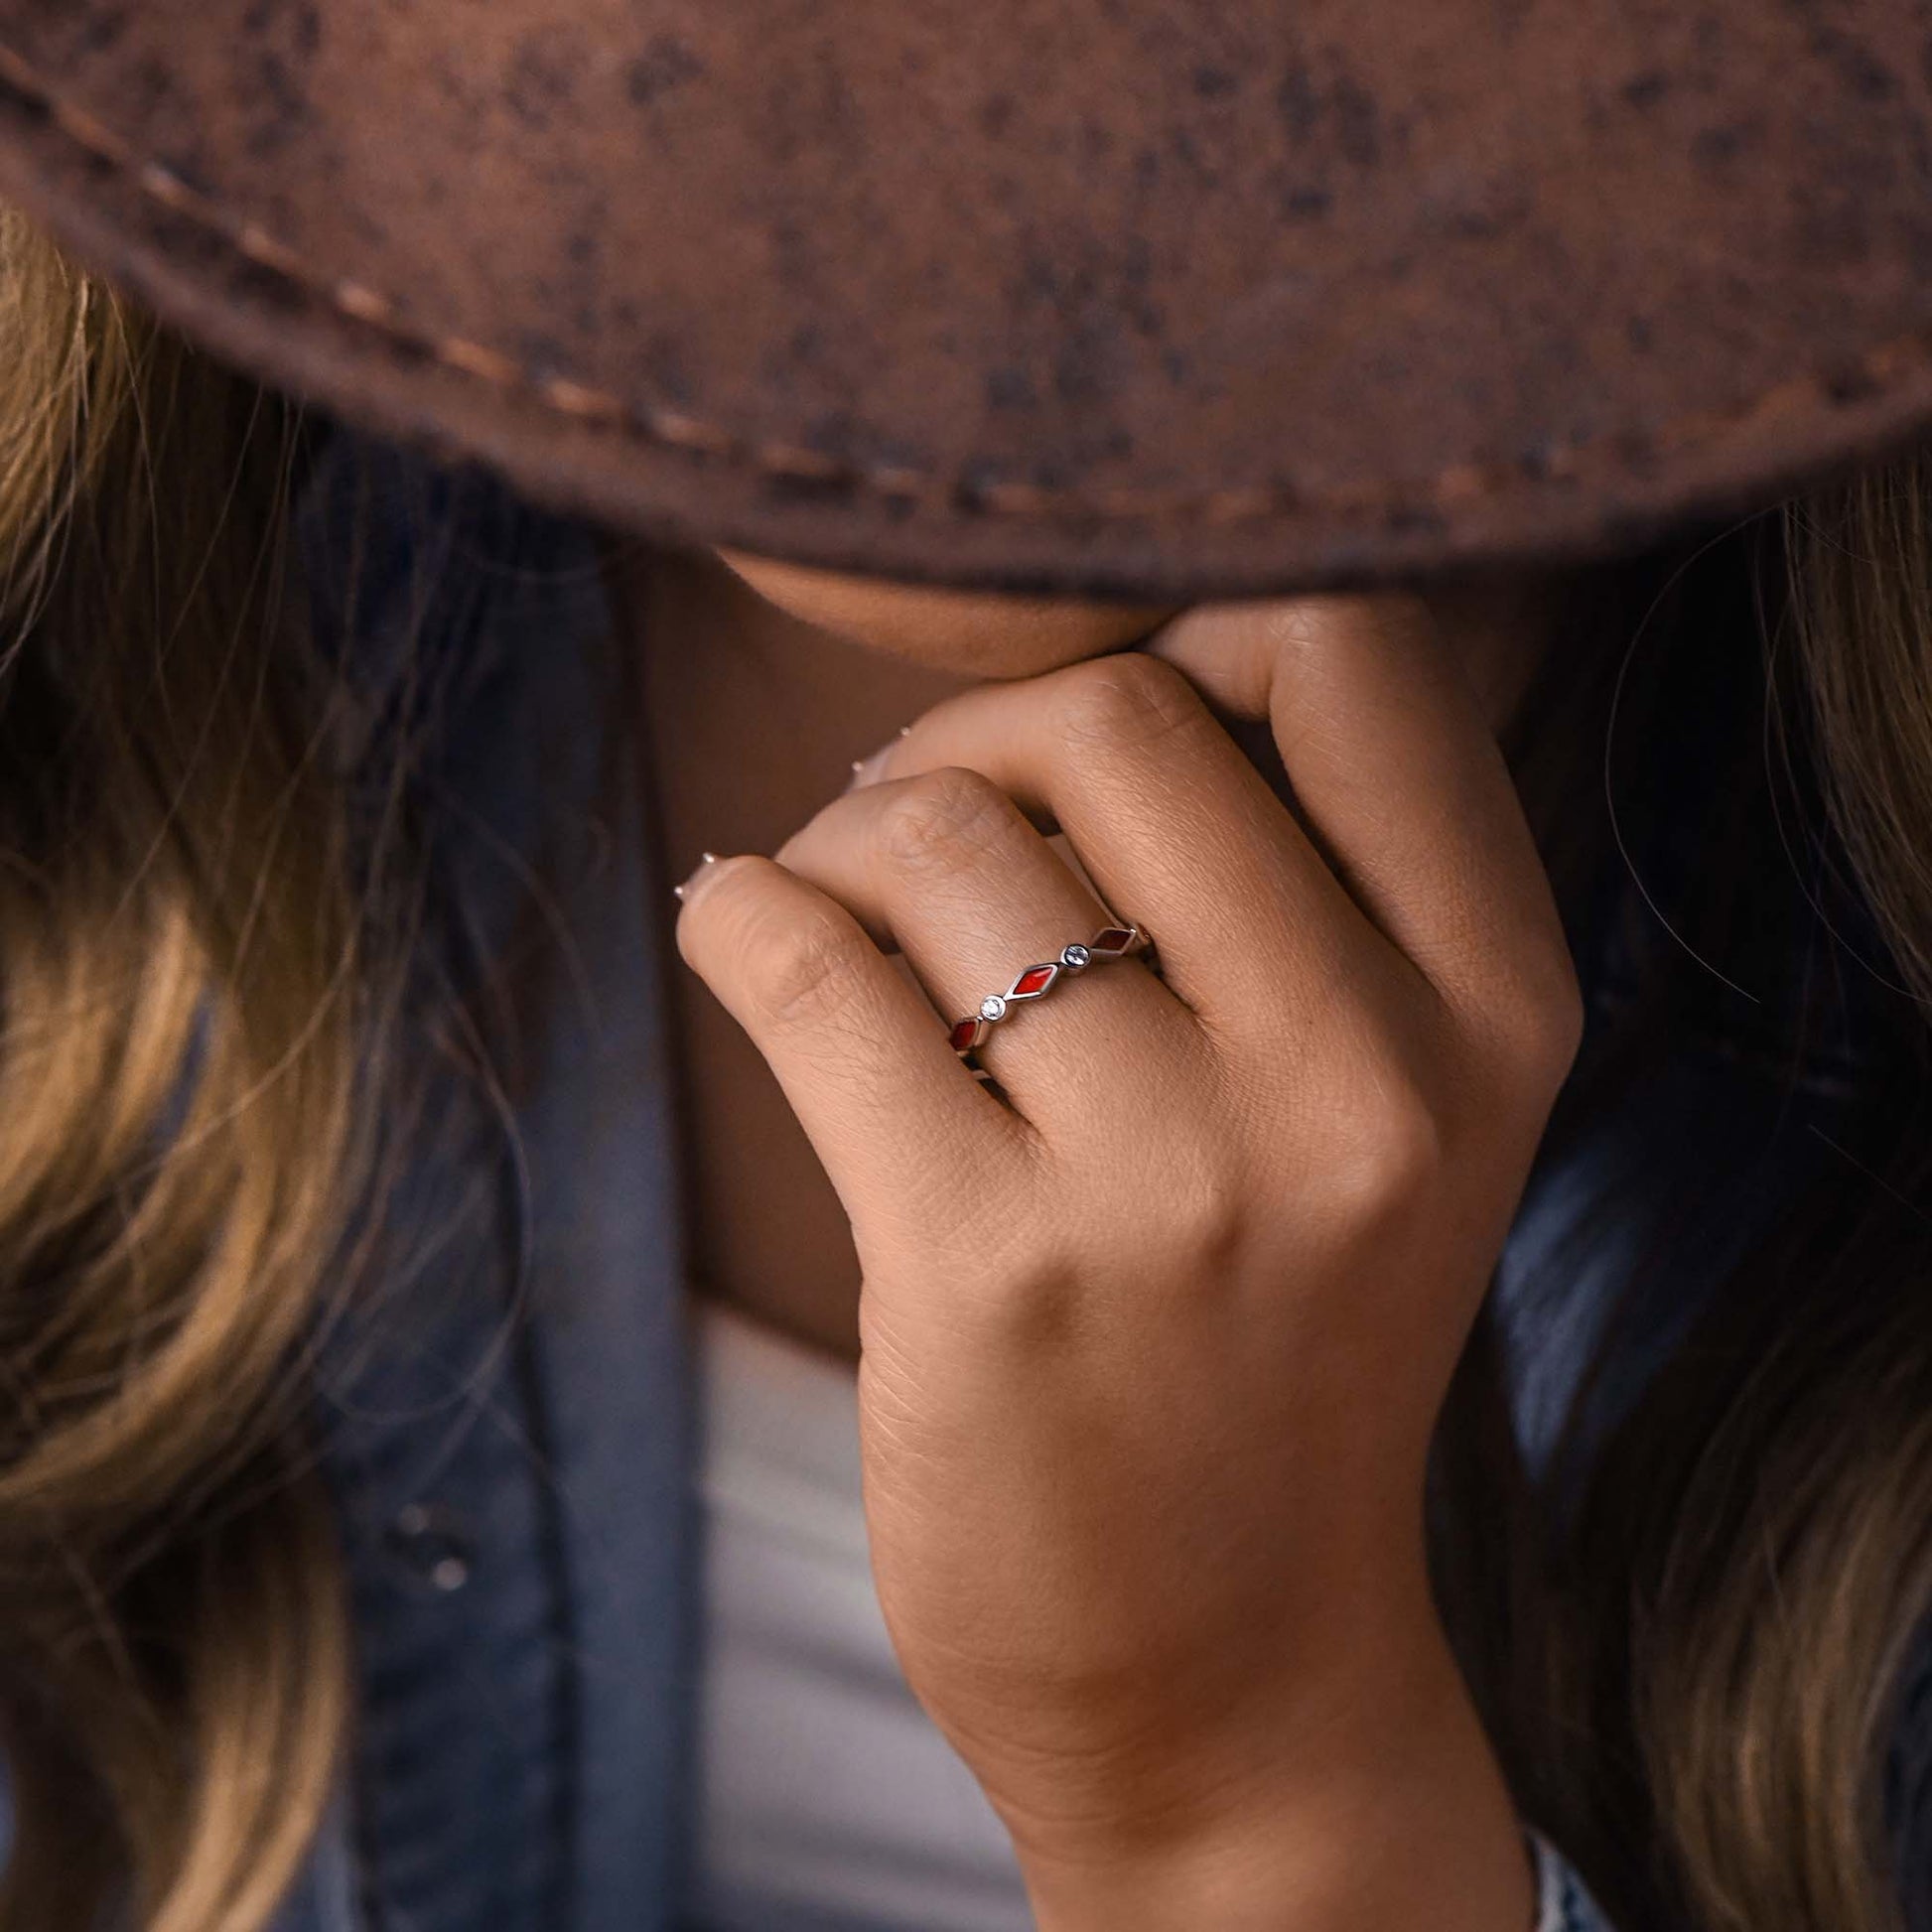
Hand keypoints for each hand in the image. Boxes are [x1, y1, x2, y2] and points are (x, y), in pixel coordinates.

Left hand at [671, 593, 1580, 1925]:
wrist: (1232, 1674)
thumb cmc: (1278, 1346)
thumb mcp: (1388, 1111)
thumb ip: (1296, 882)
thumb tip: (1062, 664)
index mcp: (1490, 1003)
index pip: (1349, 647)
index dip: (1187, 630)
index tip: (1087, 737)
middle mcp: (1365, 1077)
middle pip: (1116, 713)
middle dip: (974, 733)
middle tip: (913, 819)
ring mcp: (1180, 1182)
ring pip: (943, 832)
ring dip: (844, 836)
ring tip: (833, 910)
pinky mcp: (990, 1273)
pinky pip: (806, 963)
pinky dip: (737, 911)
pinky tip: (735, 931)